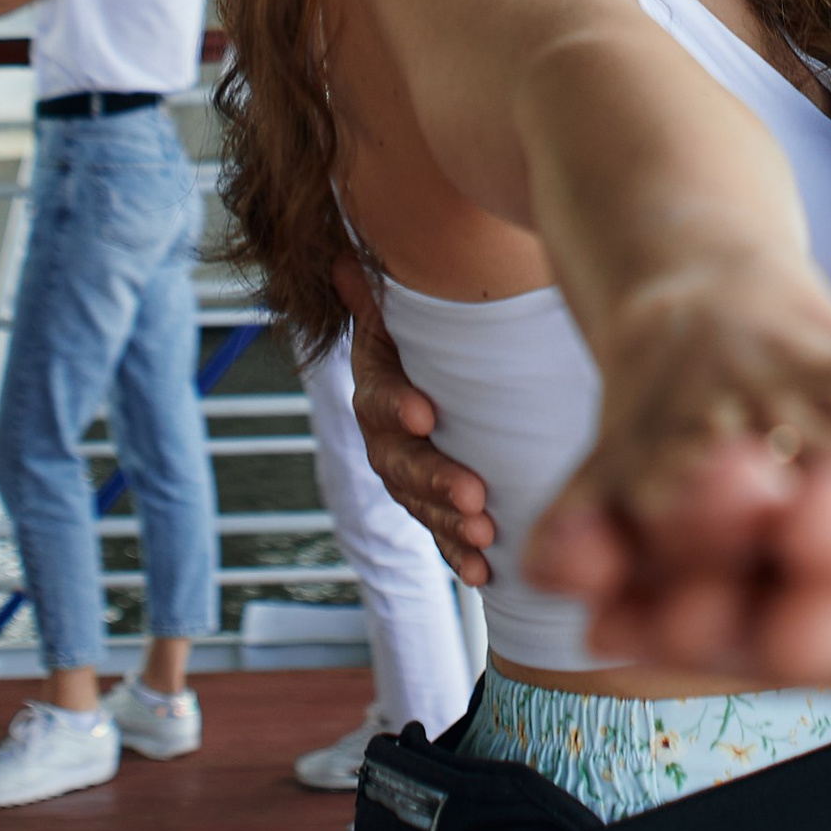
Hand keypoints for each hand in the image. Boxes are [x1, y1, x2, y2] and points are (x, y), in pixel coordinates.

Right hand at [335, 251, 493, 584]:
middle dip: (435, 480)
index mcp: (379, 388)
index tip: (426, 414)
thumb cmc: (425, 343)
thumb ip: (377, 294)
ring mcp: (409, 480)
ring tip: (486, 534)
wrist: (435, 386)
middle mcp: (386, 439)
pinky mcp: (435, 512)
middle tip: (473, 493)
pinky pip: (442, 540)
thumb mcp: (401, 316)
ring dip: (450, 525)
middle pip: (401, 464)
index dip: (397, 406)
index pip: (379, 399)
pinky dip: (462, 558)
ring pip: (421, 507)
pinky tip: (487, 574)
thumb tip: (343, 256)